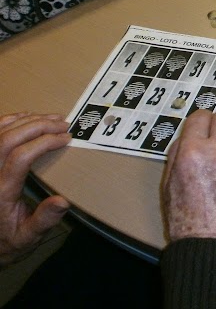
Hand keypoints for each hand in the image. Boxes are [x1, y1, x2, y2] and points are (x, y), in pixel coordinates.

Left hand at [0, 113, 71, 265]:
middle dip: (39, 126)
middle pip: (9, 138)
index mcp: (1, 191)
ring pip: (0, 131)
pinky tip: (29, 118)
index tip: (66, 139)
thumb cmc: (7, 240)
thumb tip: (62, 201)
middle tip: (64, 124)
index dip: (44, 142)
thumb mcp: (28, 238)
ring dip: (28, 120)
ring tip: (53, 119)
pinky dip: (12, 120)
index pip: (20, 156)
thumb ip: (44, 220)